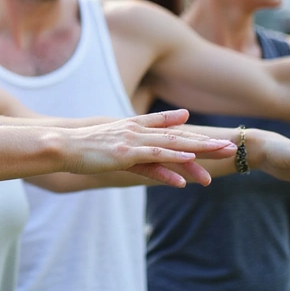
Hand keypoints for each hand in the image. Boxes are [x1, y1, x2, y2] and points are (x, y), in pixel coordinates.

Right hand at [63, 109, 235, 186]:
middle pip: (177, 136)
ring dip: (199, 149)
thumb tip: (135, 142)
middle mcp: (136, 131)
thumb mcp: (106, 137)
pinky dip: (173, 159)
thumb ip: (125, 137)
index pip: (167, 128)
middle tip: (230, 145)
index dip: (191, 132)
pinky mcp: (125, 154)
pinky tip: (189, 163)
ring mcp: (132, 141)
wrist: (59, 144)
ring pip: (172, 145)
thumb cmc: (79, 145)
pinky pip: (154, 157)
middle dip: (205, 141)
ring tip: (221, 153)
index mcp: (131, 127)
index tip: (212, 136)